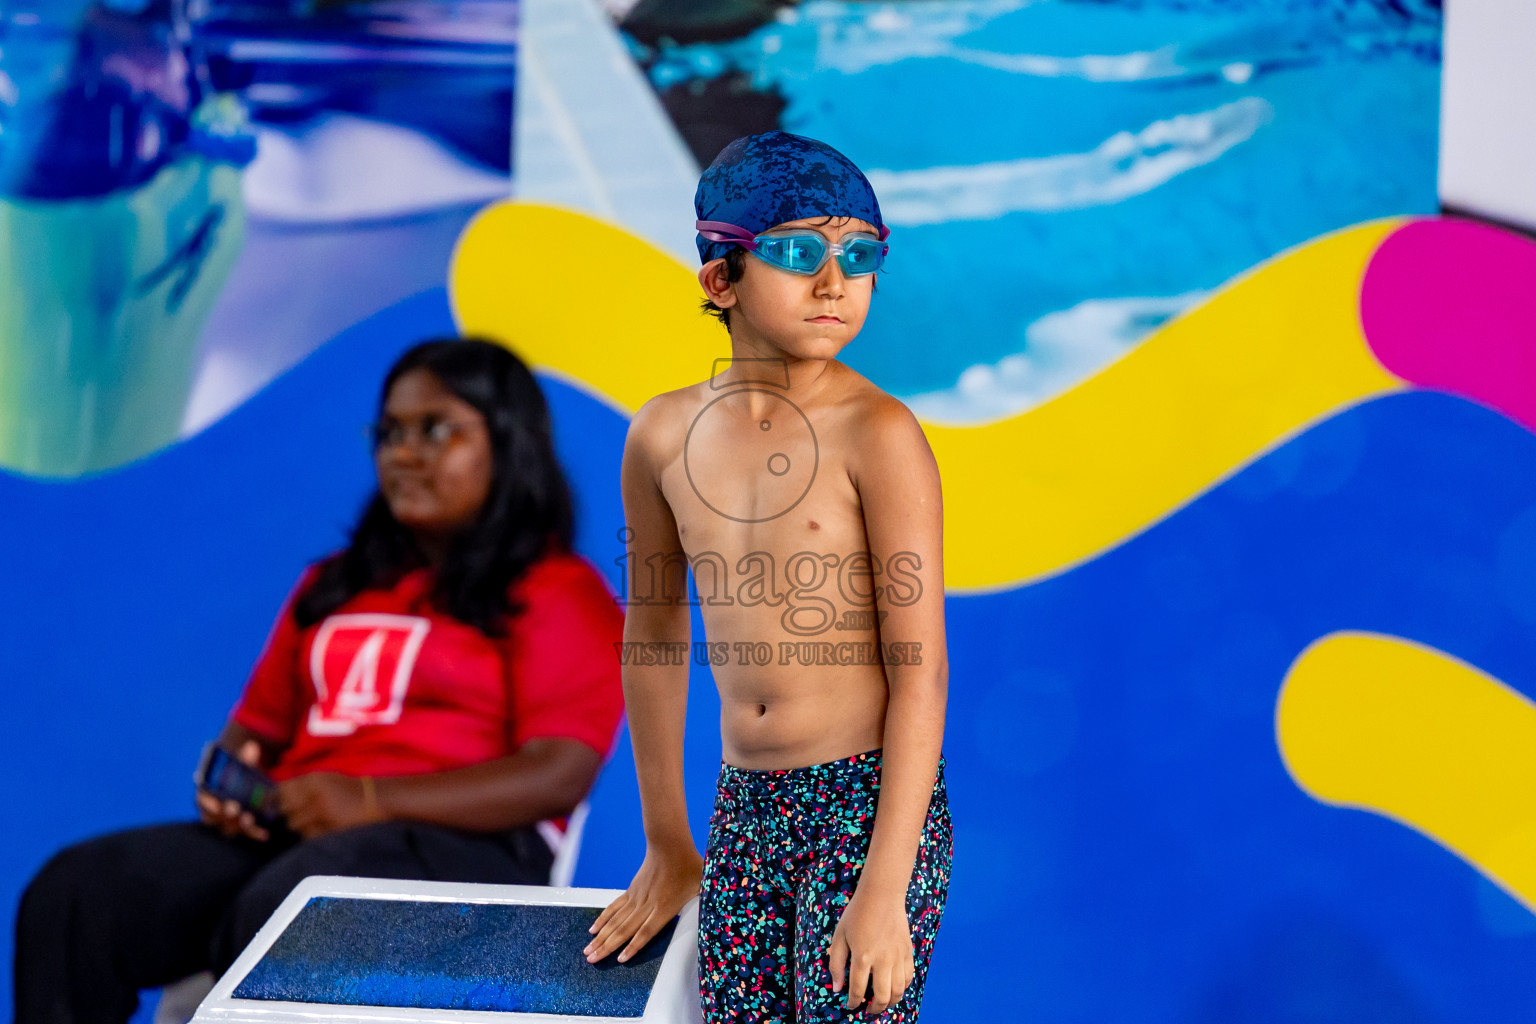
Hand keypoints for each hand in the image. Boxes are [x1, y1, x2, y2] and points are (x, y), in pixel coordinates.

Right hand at [195, 740, 269, 841]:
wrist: (247, 780)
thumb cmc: (238, 771)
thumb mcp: (241, 762)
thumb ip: (245, 757)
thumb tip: (252, 747)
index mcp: (206, 793)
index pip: (202, 800)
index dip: (208, 803)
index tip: (217, 802)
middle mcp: (213, 810)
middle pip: (215, 817)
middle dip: (224, 814)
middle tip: (235, 809)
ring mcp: (227, 820)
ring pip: (229, 827)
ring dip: (238, 825)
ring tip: (249, 818)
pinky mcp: (241, 826)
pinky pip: (246, 833)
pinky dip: (254, 833)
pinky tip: (265, 834)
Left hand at [278, 773, 384, 839]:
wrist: (377, 799)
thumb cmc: (349, 789)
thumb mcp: (326, 779)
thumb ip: (302, 785)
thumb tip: (274, 797)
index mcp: (314, 779)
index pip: (282, 790)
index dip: (273, 799)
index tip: (270, 806)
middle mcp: (315, 794)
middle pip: (285, 809)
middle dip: (289, 814)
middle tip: (300, 815)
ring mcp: (322, 812)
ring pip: (295, 825)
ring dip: (300, 826)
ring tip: (314, 822)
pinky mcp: (328, 828)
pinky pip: (307, 836)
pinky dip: (311, 835)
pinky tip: (323, 828)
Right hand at [584, 843, 702, 963]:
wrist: (669, 844)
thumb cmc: (689, 865)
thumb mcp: (703, 885)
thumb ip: (708, 900)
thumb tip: (721, 907)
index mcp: (665, 907)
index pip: (646, 931)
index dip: (634, 946)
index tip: (620, 959)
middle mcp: (647, 904)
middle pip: (624, 929)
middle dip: (607, 947)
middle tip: (591, 960)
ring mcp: (637, 898)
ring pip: (616, 921)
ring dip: (601, 937)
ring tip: (588, 951)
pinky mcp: (631, 891)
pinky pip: (615, 908)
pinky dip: (603, 919)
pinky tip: (594, 930)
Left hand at [828, 887, 914, 1016]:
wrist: (882, 895)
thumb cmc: (857, 914)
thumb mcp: (839, 936)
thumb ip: (836, 963)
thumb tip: (837, 988)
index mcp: (862, 956)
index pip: (857, 990)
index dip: (853, 1002)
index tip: (851, 1005)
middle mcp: (882, 960)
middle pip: (882, 996)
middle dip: (874, 1009)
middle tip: (868, 1009)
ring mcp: (898, 957)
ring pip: (899, 991)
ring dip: (890, 1002)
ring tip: (882, 1003)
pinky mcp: (908, 952)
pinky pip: (909, 977)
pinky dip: (903, 988)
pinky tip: (894, 988)